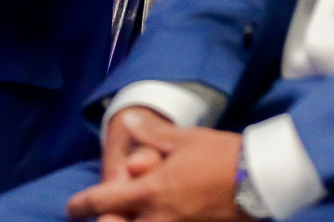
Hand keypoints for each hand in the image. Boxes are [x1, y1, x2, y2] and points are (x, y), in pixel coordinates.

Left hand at [68, 111, 245, 221]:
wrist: (262, 178)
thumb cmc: (221, 155)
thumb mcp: (184, 139)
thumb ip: (153, 134)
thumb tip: (130, 122)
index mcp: (153, 190)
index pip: (106, 201)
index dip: (83, 205)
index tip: (72, 208)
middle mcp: (162, 217)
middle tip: (103, 221)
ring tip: (128, 219)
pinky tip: (162, 218)